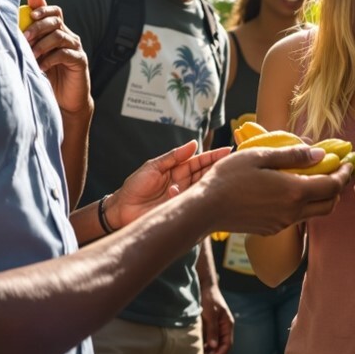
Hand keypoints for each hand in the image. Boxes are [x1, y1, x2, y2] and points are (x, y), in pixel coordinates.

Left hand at [22, 0, 91, 117]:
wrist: (65, 100)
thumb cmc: (47, 76)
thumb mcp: (36, 56)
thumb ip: (29, 40)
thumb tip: (13, 23)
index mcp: (58, 32)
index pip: (55, 12)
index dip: (44, 9)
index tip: (31, 14)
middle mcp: (69, 37)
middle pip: (55, 21)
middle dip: (38, 27)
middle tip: (24, 37)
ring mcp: (75, 48)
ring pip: (59, 36)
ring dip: (42, 44)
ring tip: (31, 55)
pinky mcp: (80, 60)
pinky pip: (65, 54)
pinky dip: (50, 59)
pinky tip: (41, 67)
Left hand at [107, 142, 229, 227]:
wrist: (122, 209)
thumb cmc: (135, 186)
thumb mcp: (153, 166)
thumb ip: (173, 157)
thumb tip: (193, 144)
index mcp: (177, 170)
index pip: (199, 161)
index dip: (213, 156)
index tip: (228, 150)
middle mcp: (183, 183)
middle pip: (205, 173)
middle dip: (218, 168)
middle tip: (232, 163)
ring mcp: (182, 196)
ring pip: (201, 187)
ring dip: (209, 182)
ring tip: (220, 176)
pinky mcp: (179, 208)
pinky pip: (191, 202)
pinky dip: (192, 196)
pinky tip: (189, 191)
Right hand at [198, 145, 350, 233]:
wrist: (205, 209)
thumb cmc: (229, 178)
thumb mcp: (260, 156)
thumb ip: (293, 155)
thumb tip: (321, 154)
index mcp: (294, 192)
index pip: (332, 186)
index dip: (344, 174)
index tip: (348, 162)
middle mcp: (293, 212)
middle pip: (329, 204)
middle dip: (338, 188)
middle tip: (336, 171)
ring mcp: (283, 223)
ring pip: (314, 213)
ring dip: (321, 197)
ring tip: (315, 178)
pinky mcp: (272, 229)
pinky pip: (297, 218)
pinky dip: (303, 204)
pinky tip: (291, 190)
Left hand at [200, 284, 233, 353]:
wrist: (205, 286)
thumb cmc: (209, 298)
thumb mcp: (210, 314)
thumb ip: (212, 330)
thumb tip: (213, 346)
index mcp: (228, 324)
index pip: (227, 345)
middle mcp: (224, 327)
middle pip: (222, 346)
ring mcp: (217, 326)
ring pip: (216, 343)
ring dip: (210, 351)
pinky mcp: (210, 325)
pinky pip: (210, 338)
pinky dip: (206, 344)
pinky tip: (199, 347)